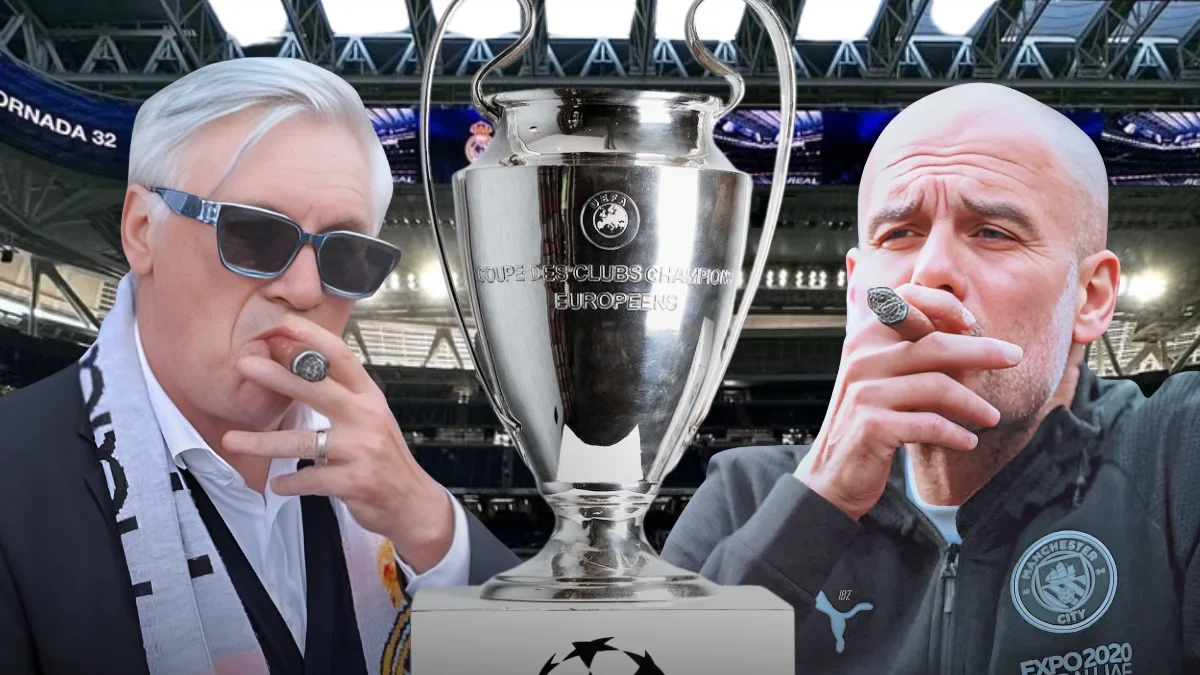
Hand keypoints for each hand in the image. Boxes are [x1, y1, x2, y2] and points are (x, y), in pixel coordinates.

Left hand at [222, 314, 454, 573]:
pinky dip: (289, 483)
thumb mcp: (369, 417)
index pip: (341, 357)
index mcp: (369, 396)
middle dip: (278, 375)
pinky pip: (309, 479)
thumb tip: (295, 365)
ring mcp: (361, 449)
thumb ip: (339, 395)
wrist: (412, 501)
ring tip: (231, 440)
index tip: (283, 323)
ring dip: (263, 442)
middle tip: (245, 365)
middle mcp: (367, 417)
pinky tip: (276, 483)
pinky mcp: (353, 481)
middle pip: (318, 389)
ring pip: (303, 441)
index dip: (313, 338)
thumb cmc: (384, 457)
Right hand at [799, 284, 1023, 519]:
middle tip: (1015, 357)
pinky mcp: (872, 426)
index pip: (904, 300)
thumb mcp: (882, 378)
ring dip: (973, 403)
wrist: (832, 472)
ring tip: (992, 416)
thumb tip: (968, 336)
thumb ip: (911, 352)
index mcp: (865, 339)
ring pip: (937, 386)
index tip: (969, 320)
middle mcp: (862, 359)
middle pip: (934, 344)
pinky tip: (968, 441)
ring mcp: (865, 392)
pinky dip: (955, 433)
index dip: (940, 304)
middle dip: (982, 350)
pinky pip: (928, 424)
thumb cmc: (868, 420)